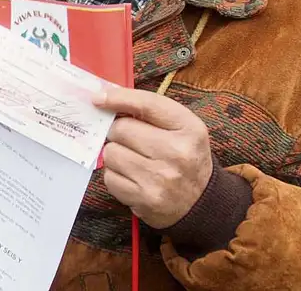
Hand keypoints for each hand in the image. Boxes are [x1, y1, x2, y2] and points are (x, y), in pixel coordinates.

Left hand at [93, 86, 213, 228]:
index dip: (118, 98)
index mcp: (189, 129)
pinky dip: (115, 175)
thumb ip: (149, 110)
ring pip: (110, 153)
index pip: (146, 105)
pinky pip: (109, 178)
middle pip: (120, 129)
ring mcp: (160, 179)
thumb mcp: (181, 127)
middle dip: (117, 131)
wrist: (200, 202)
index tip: (99, 98)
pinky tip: (132, 177)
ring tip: (132, 159)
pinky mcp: (144, 199)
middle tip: (128, 138)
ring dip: (115, 154)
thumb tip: (104, 98)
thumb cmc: (184, 156)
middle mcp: (177, 153)